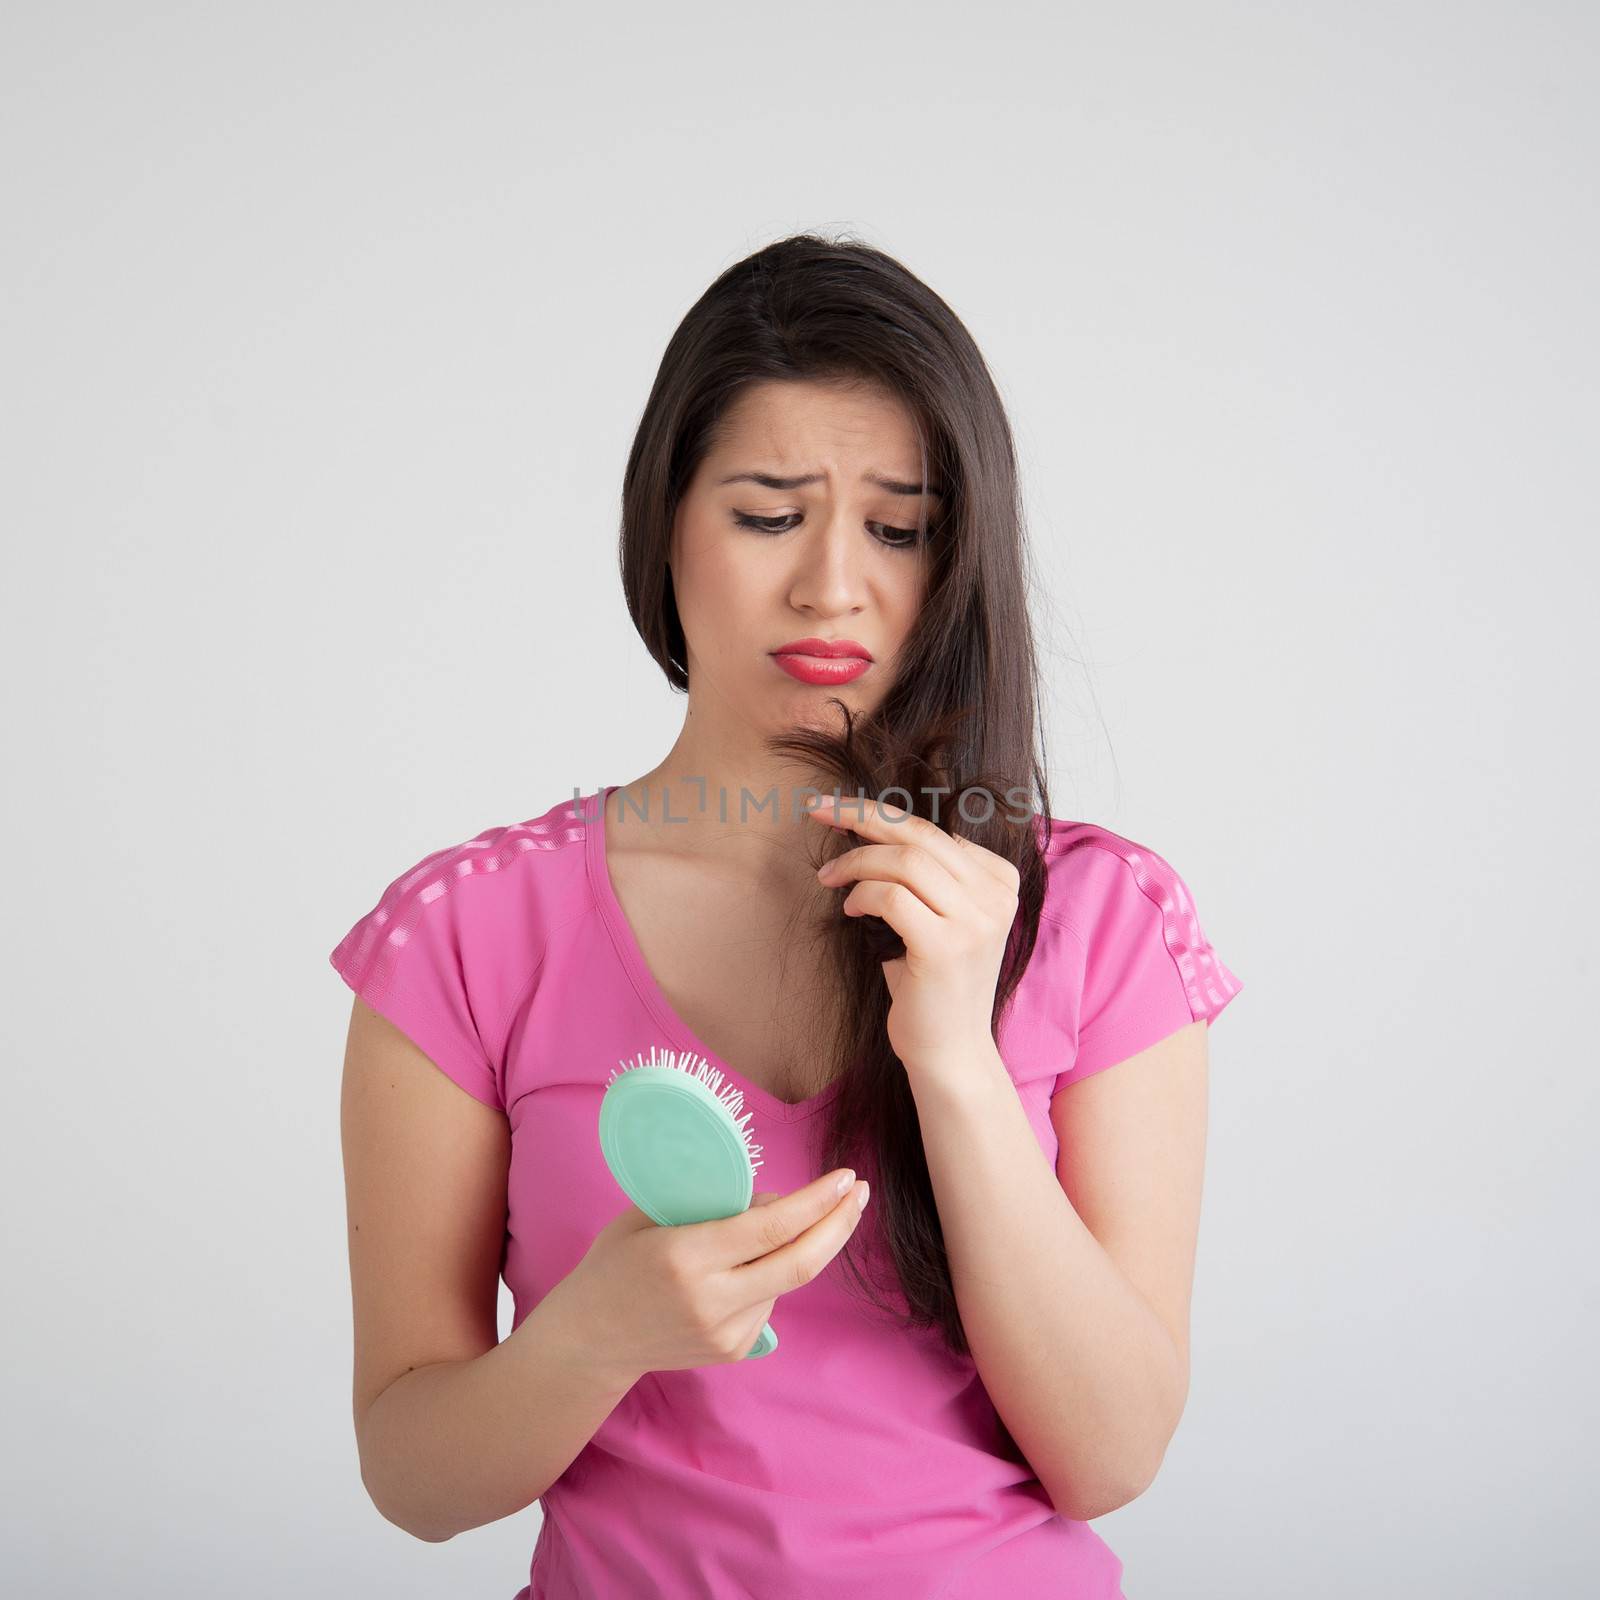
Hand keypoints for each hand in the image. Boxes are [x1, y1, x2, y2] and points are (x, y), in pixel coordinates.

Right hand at [554, 1169, 870, 1385]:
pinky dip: (770, 1274)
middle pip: (799, 1264)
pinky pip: (769, 1301)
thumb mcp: (648, 1216)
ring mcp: (724, 1334)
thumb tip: (775, 1199)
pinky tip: (744, 1266)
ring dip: (794, 1246)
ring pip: (785, 1280)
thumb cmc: (614, 1264)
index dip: (815, 1202)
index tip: (845, 1177)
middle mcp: (711, 1300)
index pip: (770, 1228)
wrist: (587, 1341)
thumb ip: (710, 1206)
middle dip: (838, 1225)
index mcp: (686, 1257)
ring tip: (770, 1227)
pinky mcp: (732, 1352)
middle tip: (859, 1192)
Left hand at [808, 793, 1019, 1072]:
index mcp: (1000, 881)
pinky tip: (849, 911)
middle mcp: (996, 896)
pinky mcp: (946, 947)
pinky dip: (860, 895)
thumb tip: (867, 827)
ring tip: (828, 877)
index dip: (881, 816)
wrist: (949, 1050)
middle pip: (919, 834)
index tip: (839, 812)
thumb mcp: (937, 917)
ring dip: (855, 862)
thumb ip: (922, 875)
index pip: (934, 830)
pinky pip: (890, 896)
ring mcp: (976, 921)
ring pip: (904, 860)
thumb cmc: (932, 983)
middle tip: (818, 811)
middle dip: (861, 815)